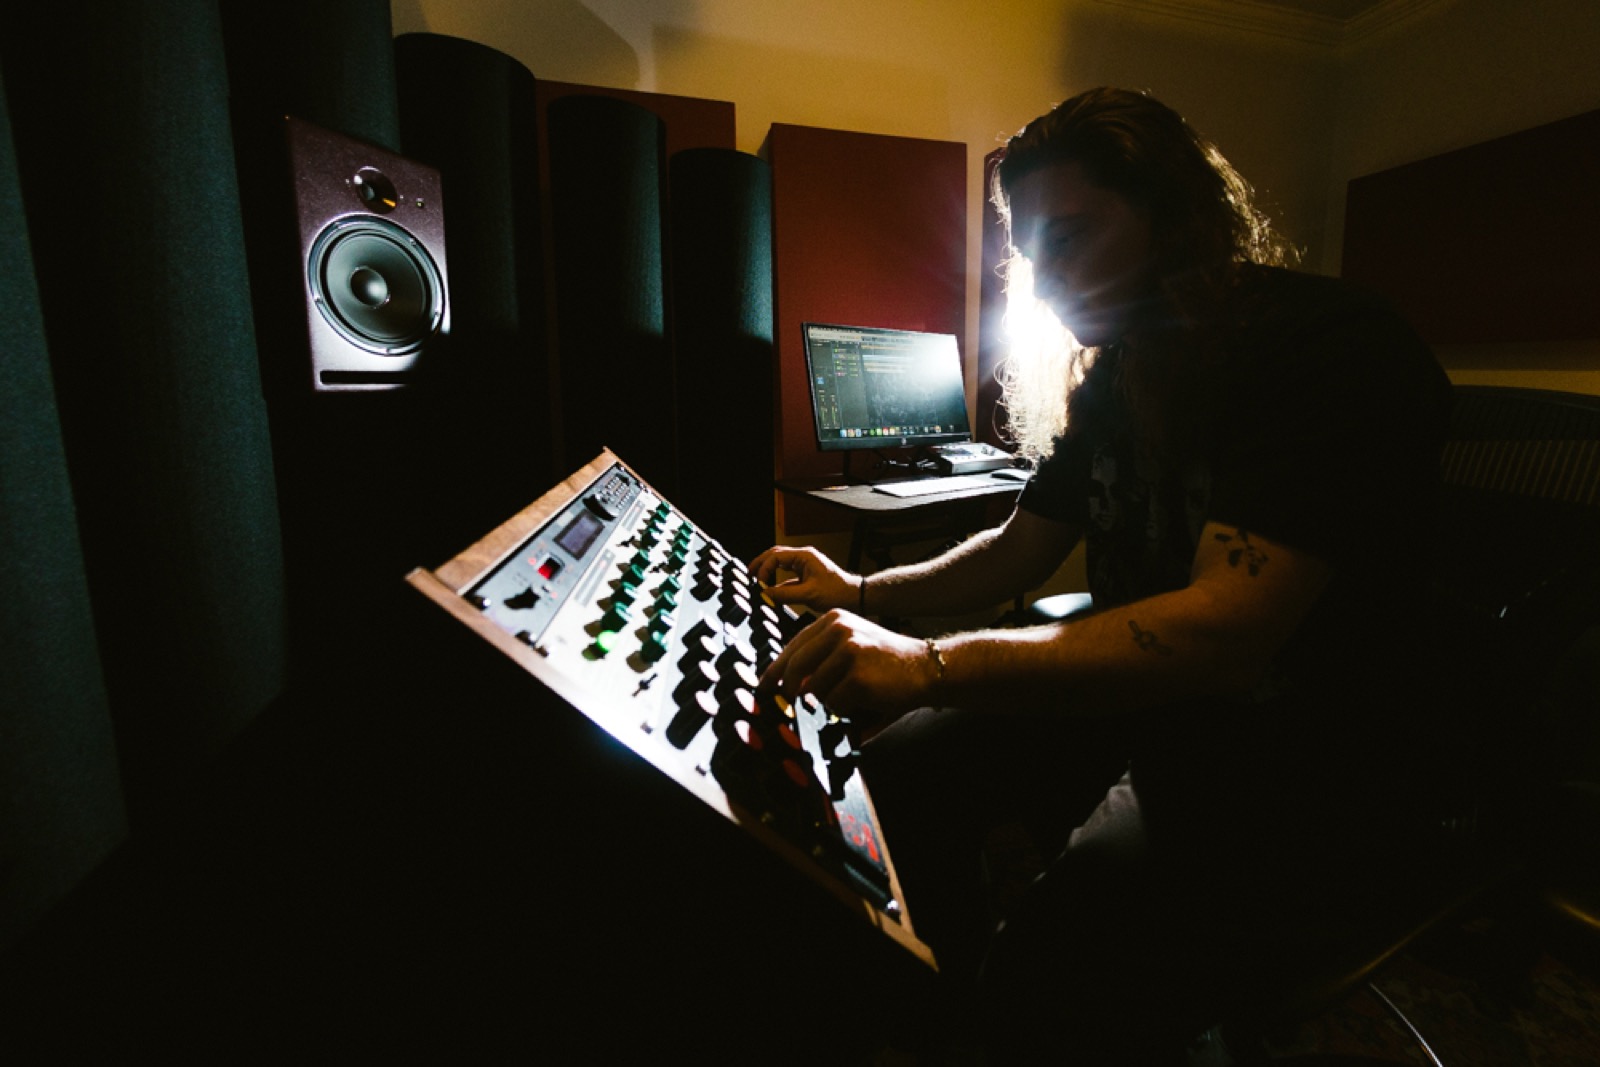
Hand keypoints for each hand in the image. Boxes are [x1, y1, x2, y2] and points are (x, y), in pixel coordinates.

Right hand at [749, 545, 857, 612]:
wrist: (853, 597)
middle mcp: (803, 558)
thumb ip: (784, 594)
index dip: (764, 568)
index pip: (776, 556)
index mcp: (804, 556)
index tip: (759, 582)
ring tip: (756, 580)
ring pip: (779, 564)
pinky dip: (776, 581)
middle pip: (775, 555)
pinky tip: (770, 590)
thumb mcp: (808, 594)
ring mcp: (804, 566)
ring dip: (767, 571)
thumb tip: (765, 594)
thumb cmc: (837, 592)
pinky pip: (786, 575)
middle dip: (761, 564)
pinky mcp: (805, 575)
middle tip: (749, 574)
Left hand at [758, 609, 935, 732]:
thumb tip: (782, 682)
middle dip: (790, 692)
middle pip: (794, 669)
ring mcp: (849, 651)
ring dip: (826, 701)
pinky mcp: (858, 676)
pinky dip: (844, 709)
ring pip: (814, 690)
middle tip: (792, 705)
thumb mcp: (850, 643)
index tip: (764, 687)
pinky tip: (862, 699)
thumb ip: (818, 655)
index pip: (791, 647)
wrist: (925, 666)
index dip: (774, 671)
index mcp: (832, 619)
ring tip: (849, 694)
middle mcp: (839, 630)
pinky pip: (834, 704)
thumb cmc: (884, 660)